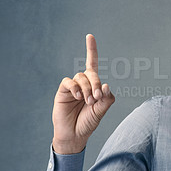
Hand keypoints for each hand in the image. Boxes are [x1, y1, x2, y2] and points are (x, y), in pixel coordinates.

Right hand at [52, 34, 114, 153]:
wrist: (74, 135)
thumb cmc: (88, 122)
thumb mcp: (101, 111)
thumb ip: (106, 99)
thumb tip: (107, 85)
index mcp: (94, 86)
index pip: (93, 64)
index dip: (91, 50)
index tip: (89, 36)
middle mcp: (83, 83)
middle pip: (91, 73)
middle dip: (96, 83)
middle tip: (97, 97)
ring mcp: (73, 87)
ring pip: (81, 77)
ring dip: (87, 88)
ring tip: (88, 101)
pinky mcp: (63, 91)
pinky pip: (68, 82)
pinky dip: (75, 87)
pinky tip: (78, 96)